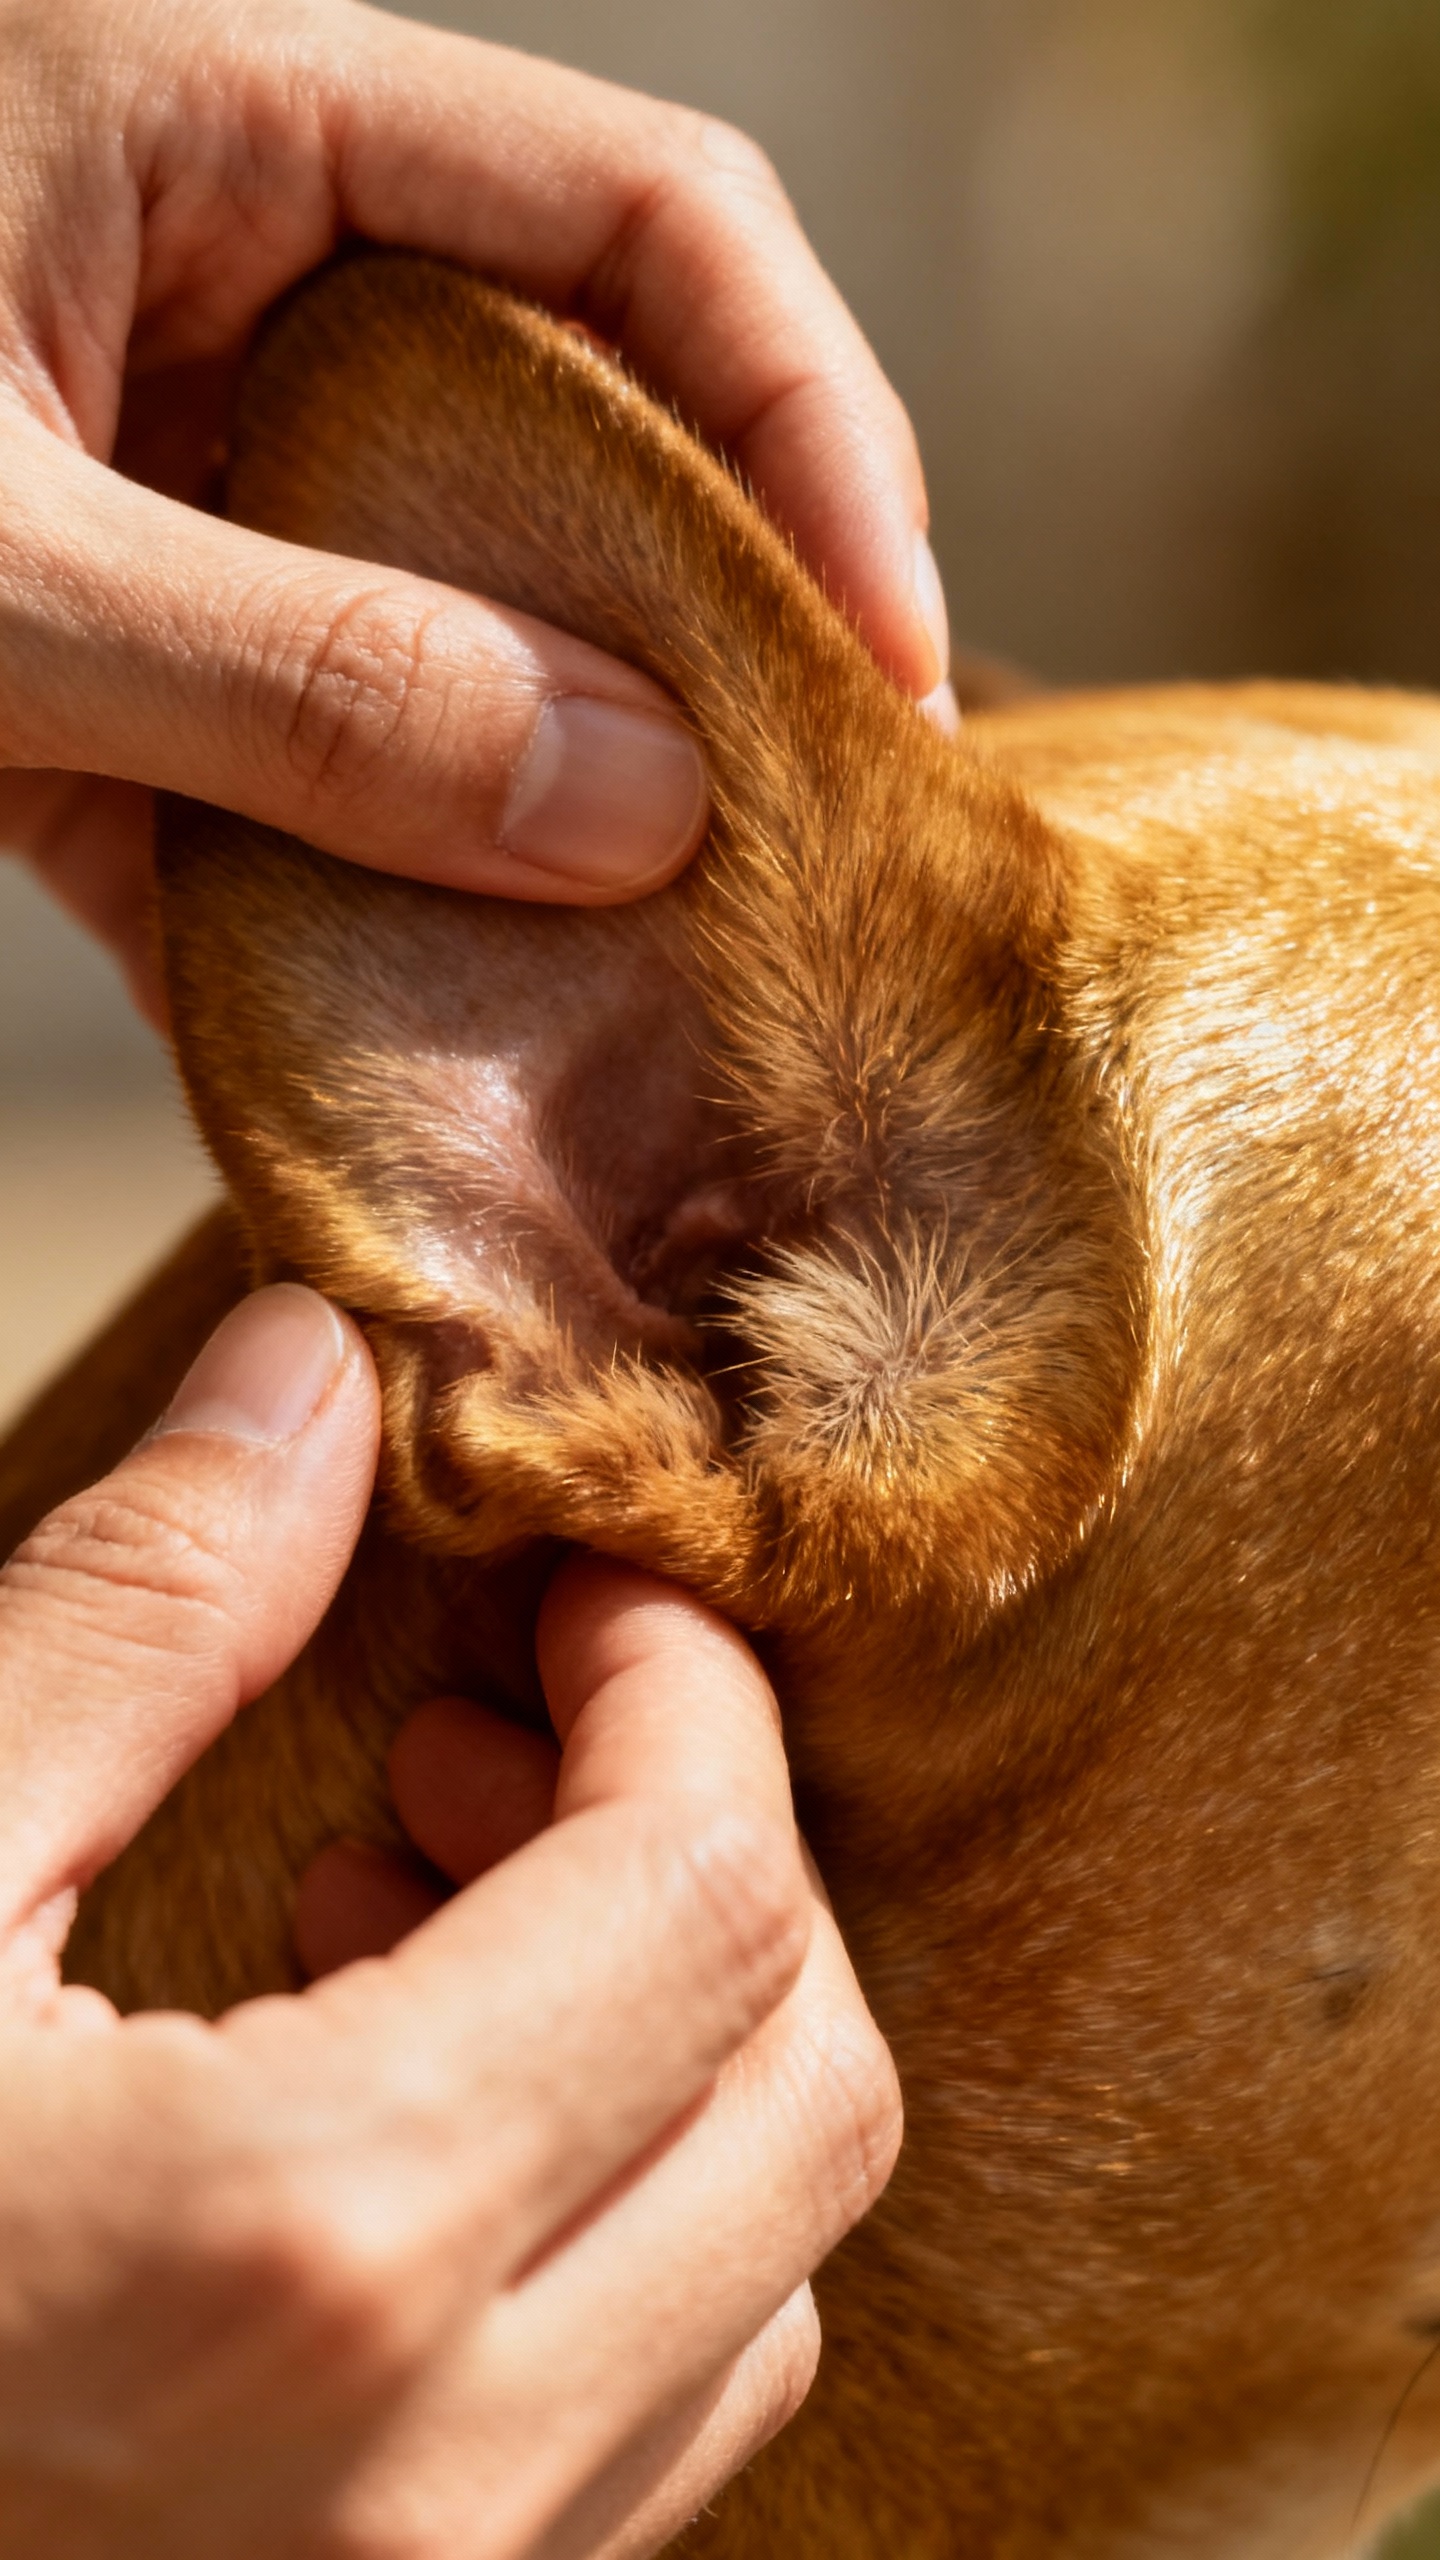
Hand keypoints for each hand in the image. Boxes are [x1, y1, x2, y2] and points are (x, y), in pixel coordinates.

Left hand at [0, 0, 949, 1023]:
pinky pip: (268, 780)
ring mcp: (169, 482)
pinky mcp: (97, 659)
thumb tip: (641, 809)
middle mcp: (234, 290)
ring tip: (618, 988)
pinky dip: (310, 925)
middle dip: (702, 642)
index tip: (888, 664)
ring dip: (524, 819)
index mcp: (230, 128)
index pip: (642, 218)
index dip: (812, 427)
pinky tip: (353, 1062)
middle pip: (582, 435)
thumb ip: (307, 682)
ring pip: (447, 637)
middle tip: (809, 842)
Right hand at [0, 1284, 900, 2557]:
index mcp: (302, 2244)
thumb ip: (128, 1629)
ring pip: (766, 2275)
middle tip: (486, 1741)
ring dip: (662, 2040)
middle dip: (697, 1853)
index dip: (685, 1689)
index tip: (587, 1595)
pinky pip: (657, 2417)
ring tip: (414, 1900)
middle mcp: (439, 2482)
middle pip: (807, 2088)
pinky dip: (613, 2214)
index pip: (707, 1900)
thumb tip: (309, 1378)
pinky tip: (398, 2108)